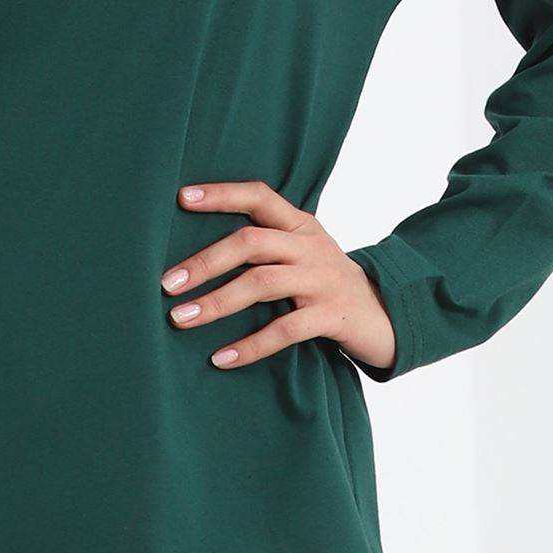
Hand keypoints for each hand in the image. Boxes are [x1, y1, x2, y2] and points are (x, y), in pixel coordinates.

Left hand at [161, 180, 395, 371]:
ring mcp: (321, 281)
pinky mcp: (329, 316)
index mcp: (300, 225)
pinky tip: (221, 358)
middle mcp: (309, 247)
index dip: (222, 194)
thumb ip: (265, 244)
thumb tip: (196, 255)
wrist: (385, 313)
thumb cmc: (325, 281)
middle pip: (251, 242)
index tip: (182, 197)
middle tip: (167, 284)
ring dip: (217, 302)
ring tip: (181, 318)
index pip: (259, 196)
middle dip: (205, 262)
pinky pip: (285, 330)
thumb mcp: (302, 252)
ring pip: (262, 284)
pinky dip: (250, 345)